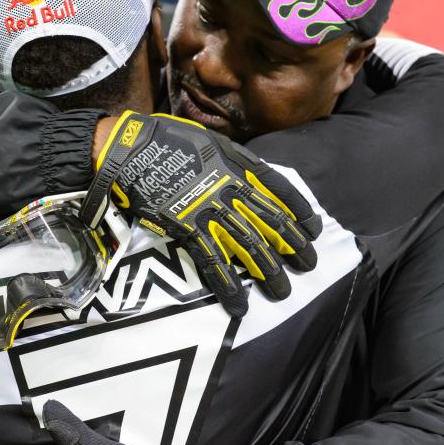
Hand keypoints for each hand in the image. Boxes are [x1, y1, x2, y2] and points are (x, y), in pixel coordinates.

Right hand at [84, 112, 321, 316]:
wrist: (130, 150)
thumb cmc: (167, 140)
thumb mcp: (210, 141)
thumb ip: (233, 160)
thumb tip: (250, 178)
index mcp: (238, 164)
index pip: (279, 189)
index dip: (299, 210)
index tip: (313, 228)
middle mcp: (230, 188)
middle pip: (271, 222)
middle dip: (294, 247)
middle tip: (308, 265)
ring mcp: (210, 210)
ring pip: (249, 246)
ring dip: (269, 271)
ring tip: (282, 291)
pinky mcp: (187, 229)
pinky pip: (213, 263)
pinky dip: (227, 287)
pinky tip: (240, 304)